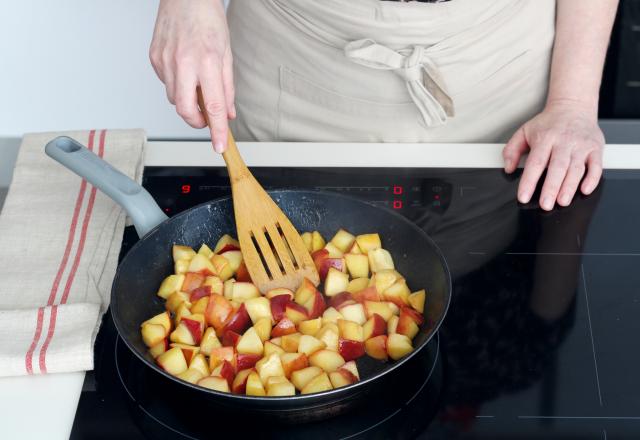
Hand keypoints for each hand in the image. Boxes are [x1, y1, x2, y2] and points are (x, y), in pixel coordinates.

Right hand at [150, 0, 234, 152]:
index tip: (219, 146)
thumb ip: (227, 88)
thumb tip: (227, 114)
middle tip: (207, 118)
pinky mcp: (154, 59)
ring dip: (188, 101)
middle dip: (197, 122)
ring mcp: (165, 61)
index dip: (216, 131)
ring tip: (197, 83)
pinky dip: (177, 85)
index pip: (213, 107)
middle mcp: (184, 63)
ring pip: (175, 99)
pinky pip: (166, 84)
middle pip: (186, 111)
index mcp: (207, 62)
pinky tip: (184, 70)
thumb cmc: (208, 19)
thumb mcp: (227, 54)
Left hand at [503, 101, 603, 210]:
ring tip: (562, 202)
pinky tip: (585, 189)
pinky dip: (592, 179)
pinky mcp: (595, 149)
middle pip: (557, 168)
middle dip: (551, 188)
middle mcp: (563, 142)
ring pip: (576, 169)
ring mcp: (581, 146)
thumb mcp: (524, 131)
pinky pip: (596, 166)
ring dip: (569, 187)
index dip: (529, 181)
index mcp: (545, 139)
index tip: (523, 196)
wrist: (574, 106)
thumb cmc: (549, 123)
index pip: (535, 163)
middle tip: (545, 204)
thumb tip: (508, 168)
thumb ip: (512, 149)